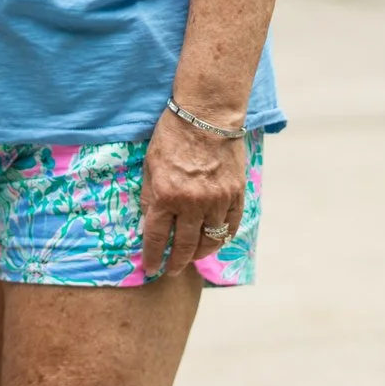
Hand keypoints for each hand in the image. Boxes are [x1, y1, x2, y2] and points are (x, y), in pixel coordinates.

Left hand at [140, 107, 249, 278]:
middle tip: (172, 271)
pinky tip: (214, 240)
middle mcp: (192, 203)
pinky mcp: (236, 194)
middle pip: (184, 246)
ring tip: (192, 256)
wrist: (207, 115)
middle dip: (176, 263)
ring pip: (210, 240)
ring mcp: (217, 200)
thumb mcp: (150, 164)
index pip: (156, 237)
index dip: (152, 256)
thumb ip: (149, 195)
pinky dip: (222, 237)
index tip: (151, 268)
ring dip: (199, 253)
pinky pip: (231, 226)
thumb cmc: (173, 135)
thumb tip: (148, 221)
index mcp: (166, 195)